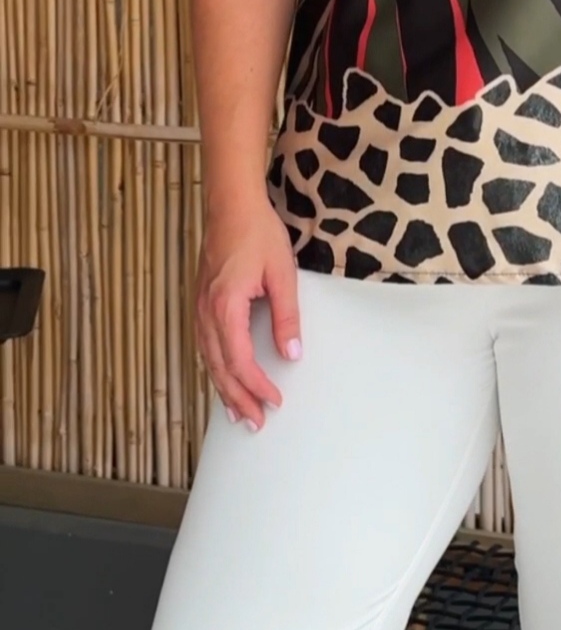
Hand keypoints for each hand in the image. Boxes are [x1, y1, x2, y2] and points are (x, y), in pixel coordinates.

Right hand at [196, 192, 300, 430]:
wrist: (231, 206)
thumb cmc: (256, 234)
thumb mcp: (282, 274)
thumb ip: (286, 317)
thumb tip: (292, 353)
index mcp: (226, 306)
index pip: (240, 361)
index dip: (257, 386)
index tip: (274, 401)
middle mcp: (206, 312)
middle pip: (220, 368)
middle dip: (238, 399)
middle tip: (256, 423)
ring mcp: (200, 308)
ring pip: (208, 360)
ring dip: (224, 389)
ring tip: (239, 413)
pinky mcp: (202, 304)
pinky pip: (205, 346)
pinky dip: (216, 369)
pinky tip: (224, 379)